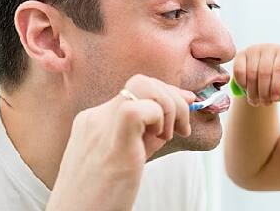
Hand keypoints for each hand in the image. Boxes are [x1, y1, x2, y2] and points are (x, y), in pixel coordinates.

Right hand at [46, 74, 195, 210]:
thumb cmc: (99, 198)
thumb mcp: (121, 159)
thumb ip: (142, 136)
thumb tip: (174, 117)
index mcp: (94, 121)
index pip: (136, 90)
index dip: (166, 95)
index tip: (185, 107)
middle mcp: (95, 118)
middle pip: (143, 81)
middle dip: (172, 98)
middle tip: (180, 129)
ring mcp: (101, 126)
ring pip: (145, 85)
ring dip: (169, 107)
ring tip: (168, 137)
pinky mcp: (114, 142)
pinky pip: (141, 108)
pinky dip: (160, 118)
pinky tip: (160, 141)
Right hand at [232, 43, 279, 110]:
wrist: (264, 65)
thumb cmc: (279, 75)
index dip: (277, 85)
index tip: (276, 99)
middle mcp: (269, 49)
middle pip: (264, 72)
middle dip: (264, 92)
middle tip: (266, 103)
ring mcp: (253, 51)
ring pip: (251, 74)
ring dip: (253, 92)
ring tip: (257, 101)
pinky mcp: (240, 55)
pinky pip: (239, 72)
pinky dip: (243, 85)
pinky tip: (247, 91)